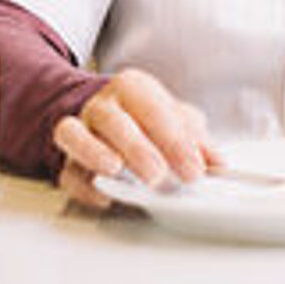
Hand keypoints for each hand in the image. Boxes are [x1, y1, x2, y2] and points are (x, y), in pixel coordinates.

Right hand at [53, 67, 211, 209]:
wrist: (109, 112)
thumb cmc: (148, 116)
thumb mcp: (178, 119)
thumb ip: (197, 140)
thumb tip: (217, 163)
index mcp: (133, 88)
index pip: (154, 110)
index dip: (175, 141)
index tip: (193, 168)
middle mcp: (102, 105)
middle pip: (113, 121)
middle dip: (136, 149)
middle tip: (157, 174)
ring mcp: (80, 130)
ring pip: (74, 135)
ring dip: (95, 154)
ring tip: (116, 171)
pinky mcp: (67, 159)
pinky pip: (67, 170)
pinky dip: (82, 184)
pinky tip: (103, 195)